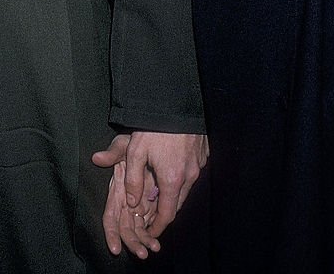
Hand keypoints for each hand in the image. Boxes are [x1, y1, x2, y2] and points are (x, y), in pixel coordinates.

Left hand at [92, 131, 207, 258]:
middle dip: (165, 211)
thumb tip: (131, 202)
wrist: (175, 101)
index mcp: (173, 179)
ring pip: (186, 187)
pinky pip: (192, 172)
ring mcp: (199, 164)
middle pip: (178, 203)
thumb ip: (131, 180)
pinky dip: (182, 176)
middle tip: (152, 214)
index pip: (167, 214)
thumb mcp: (135, 151)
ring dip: (174, 193)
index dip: (158, 226)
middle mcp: (190, 175)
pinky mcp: (203, 153)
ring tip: (160, 192)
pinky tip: (171, 168)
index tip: (151, 232)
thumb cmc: (154, 126)